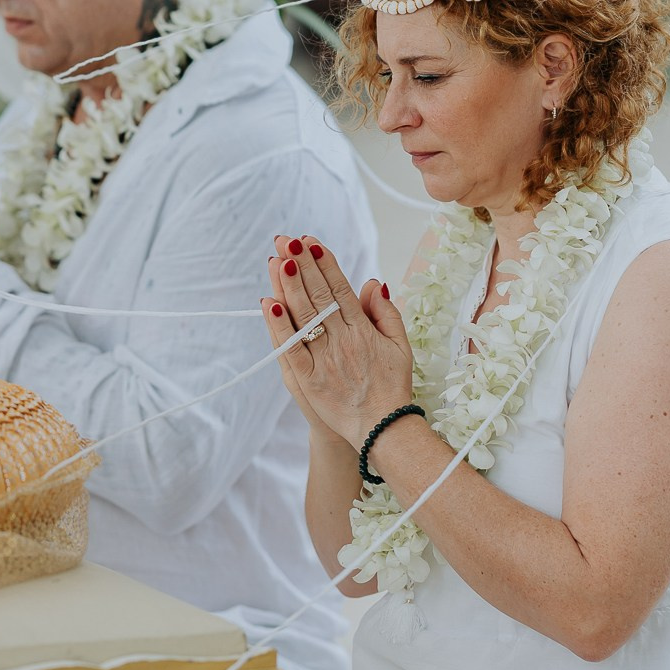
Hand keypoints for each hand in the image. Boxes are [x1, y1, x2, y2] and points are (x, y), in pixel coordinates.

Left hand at [264, 233, 416, 447]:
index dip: (324, 263)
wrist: (383, 430)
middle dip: (300, 265)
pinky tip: (269, 303)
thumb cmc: (391, 386)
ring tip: (275, 260)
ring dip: (287, 286)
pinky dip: (279, 326)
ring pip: (302, 316)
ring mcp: (324, 359)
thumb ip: (386, 312)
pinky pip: (290, 348)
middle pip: (318, 295)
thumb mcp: (400, 346)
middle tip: (286, 239)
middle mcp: (342, 341)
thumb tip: (372, 281)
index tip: (310, 241)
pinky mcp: (308, 379)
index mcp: (363, 330)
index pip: (340, 288)